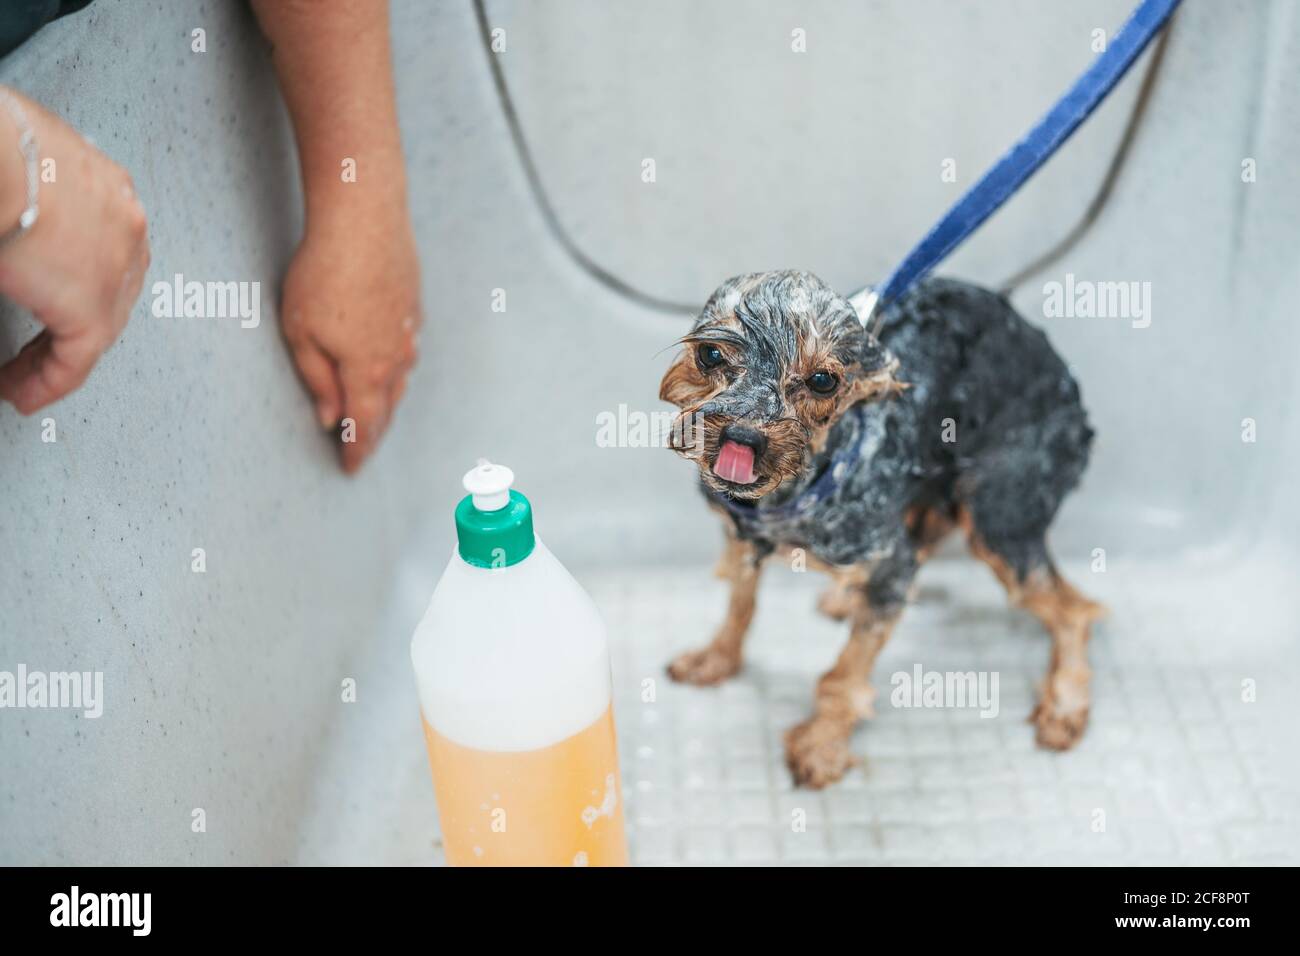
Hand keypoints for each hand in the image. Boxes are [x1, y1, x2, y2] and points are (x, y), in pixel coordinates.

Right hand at [0, 89, 148, 413]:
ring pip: (95, 328)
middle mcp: (123, 226)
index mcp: (107, 187)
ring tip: (22, 378)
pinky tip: (22, 392)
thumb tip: (19, 244)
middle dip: (68, 324)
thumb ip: (24, 202)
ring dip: (54, 358)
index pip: (102, 246)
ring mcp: (115, 268)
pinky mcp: (92, 308)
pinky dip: (47, 381)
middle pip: (107, 290)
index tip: (49, 298)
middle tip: (36, 352)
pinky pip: (76, 360)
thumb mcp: (17, 168)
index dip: (74, 280)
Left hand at [280, 208, 419, 472]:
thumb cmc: (324, 272)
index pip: (364, 426)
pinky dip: (395, 371)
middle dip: (372, 433)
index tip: (349, 469)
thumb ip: (316, 380)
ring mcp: (409, 334)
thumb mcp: (301, 332)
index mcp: (366, 371)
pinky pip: (406, 354)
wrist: (366, 219)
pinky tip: (386, 367)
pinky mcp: (413, 310)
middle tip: (358, 449)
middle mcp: (396, 359)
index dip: (356, 451)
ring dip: (386, 403)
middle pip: (386, 410)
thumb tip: (327, 417)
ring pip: (400, 382)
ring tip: (372, 416)